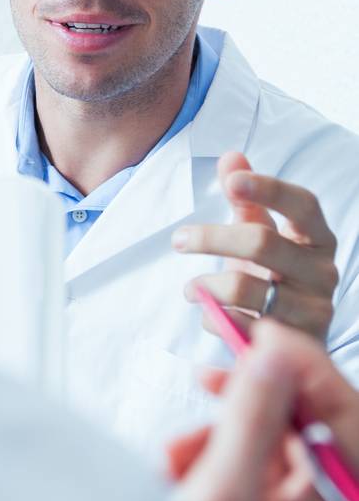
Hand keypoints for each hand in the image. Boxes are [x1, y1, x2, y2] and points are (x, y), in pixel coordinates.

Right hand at [170, 321, 358, 500]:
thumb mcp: (224, 492)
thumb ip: (251, 415)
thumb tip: (272, 358)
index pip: (344, 414)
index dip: (304, 363)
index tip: (263, 333)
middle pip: (305, 426)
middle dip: (250, 404)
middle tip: (216, 376)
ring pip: (269, 445)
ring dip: (218, 439)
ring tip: (181, 464)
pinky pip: (248, 472)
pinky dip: (211, 464)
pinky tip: (181, 482)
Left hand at [175, 150, 338, 341]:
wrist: (294, 340)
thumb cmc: (274, 277)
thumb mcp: (261, 234)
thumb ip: (246, 198)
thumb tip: (231, 156)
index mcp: (318, 238)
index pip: (302, 204)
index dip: (268, 189)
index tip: (232, 180)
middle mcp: (322, 272)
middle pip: (261, 243)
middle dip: (212, 238)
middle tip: (178, 239)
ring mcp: (312, 310)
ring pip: (246, 288)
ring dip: (206, 285)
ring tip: (190, 288)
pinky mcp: (292, 344)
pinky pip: (239, 326)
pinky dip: (214, 318)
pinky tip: (208, 313)